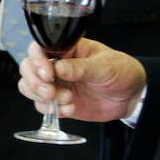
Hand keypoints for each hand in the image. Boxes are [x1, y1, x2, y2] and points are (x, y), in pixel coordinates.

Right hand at [18, 39, 145, 123]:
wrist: (132, 96)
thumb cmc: (121, 71)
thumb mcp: (104, 66)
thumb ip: (81, 68)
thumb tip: (58, 68)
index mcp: (66, 49)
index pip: (39, 49)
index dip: (37, 61)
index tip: (48, 74)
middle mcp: (56, 65)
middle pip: (27, 69)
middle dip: (35, 82)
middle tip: (51, 92)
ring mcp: (56, 84)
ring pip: (30, 88)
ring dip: (41, 97)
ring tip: (66, 100)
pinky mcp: (59, 102)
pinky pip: (43, 106)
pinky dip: (53, 110)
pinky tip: (70, 109)